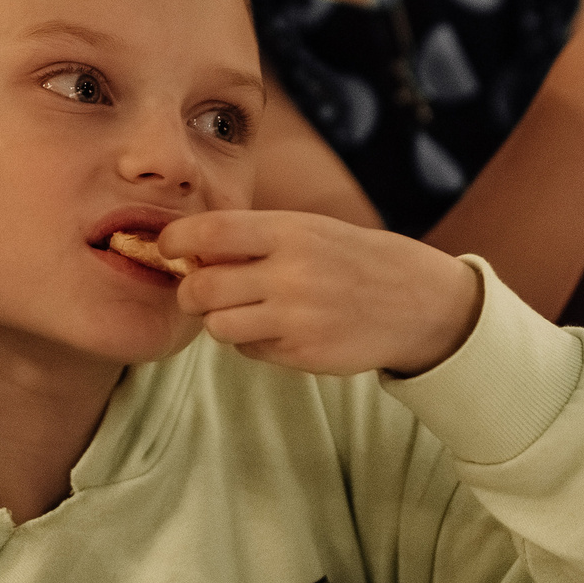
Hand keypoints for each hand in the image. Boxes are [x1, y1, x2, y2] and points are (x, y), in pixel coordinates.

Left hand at [157, 210, 481, 376]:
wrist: (416, 301)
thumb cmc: (349, 258)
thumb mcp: (307, 229)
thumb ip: (253, 238)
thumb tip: (187, 250)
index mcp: (289, 232)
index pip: (209, 232)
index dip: (175, 240)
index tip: (167, 247)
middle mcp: (290, 274)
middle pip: (201, 288)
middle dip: (190, 292)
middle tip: (198, 291)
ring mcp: (297, 318)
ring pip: (218, 326)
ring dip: (218, 319)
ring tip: (240, 309)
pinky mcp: (303, 353)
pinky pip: (249, 349)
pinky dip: (251, 340)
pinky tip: (277, 327)